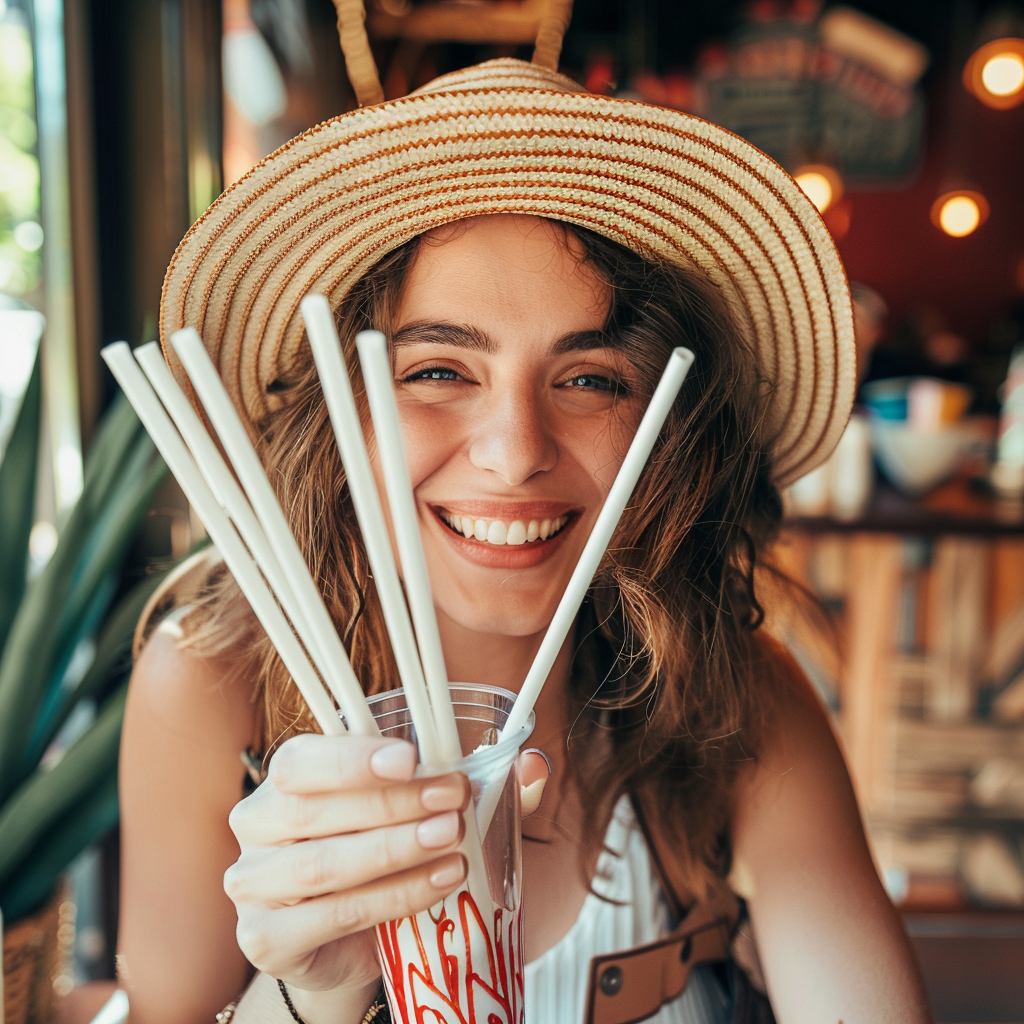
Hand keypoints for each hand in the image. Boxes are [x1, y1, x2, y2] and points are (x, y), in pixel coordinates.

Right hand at [225, 735, 470, 995]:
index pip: (299, 761)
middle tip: (451, 796)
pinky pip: (338, 915)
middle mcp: (255, 828)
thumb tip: (453, 771)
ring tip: (451, 836)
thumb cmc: (365, 859)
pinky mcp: (264, 940)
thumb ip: (401, 786)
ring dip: (396, 847)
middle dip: (391, 802)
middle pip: (313, 811)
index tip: (408, 759)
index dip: (352, 759)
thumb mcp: (378, 812)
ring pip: (323, 864)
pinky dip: (397, 896)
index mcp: (279, 782)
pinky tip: (442, 880)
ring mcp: (252, 887)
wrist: (344, 942)